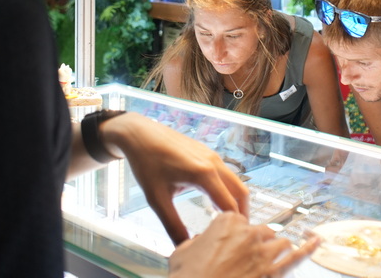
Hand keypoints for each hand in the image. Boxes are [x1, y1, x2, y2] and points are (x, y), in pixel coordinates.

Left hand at [102, 113, 248, 243]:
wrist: (139, 133)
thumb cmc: (146, 164)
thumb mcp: (157, 199)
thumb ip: (172, 225)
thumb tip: (183, 248)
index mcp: (203, 174)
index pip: (229, 205)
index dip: (233, 225)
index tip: (230, 242)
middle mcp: (213, 162)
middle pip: (240, 192)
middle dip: (241, 214)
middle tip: (235, 234)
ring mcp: (211, 155)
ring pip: (234, 182)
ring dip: (234, 201)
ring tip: (225, 222)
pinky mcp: (206, 153)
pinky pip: (225, 174)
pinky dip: (226, 190)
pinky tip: (214, 203)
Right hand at [169, 212, 319, 277]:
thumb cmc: (188, 277)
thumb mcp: (181, 252)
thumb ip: (194, 241)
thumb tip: (199, 241)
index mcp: (227, 221)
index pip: (237, 220)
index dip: (232, 235)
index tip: (226, 244)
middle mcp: (249, 232)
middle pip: (260, 231)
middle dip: (255, 243)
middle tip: (243, 258)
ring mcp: (263, 252)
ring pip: (278, 243)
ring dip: (275, 249)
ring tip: (267, 259)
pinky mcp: (273, 272)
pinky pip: (295, 258)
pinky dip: (308, 249)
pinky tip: (316, 242)